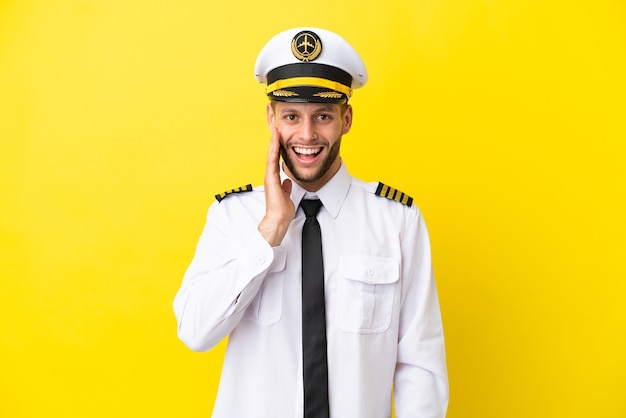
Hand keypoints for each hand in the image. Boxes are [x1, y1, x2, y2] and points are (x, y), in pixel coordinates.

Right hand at [258, 127, 294, 245]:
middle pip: (272, 156)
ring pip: (271, 156)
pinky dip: (274, 151)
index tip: (280, 138)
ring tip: (275, 131)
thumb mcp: (287, 196)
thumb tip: (288, 182)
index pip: (276, 161)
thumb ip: (286, 187)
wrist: (279, 219)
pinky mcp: (271, 180)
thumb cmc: (282, 210)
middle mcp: (270, 177)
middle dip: (274, 142)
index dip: (278, 149)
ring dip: (273, 143)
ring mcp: (270, 178)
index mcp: (274, 180)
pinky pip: (272, 162)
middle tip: (276, 129)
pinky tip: (276, 142)